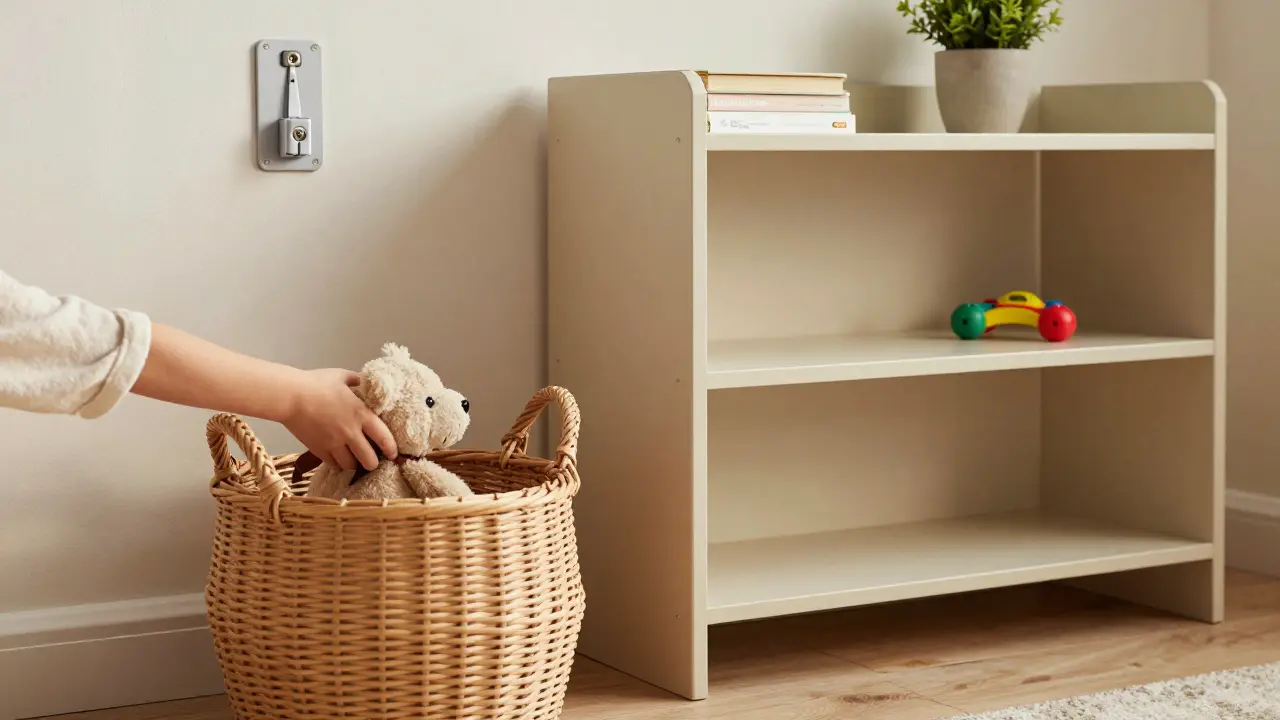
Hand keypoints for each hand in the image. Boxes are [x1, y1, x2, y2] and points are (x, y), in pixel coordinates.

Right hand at [281, 369, 397, 470]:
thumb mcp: (341, 376)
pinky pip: (333, 464)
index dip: (391, 449)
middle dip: (373, 462)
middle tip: (373, 460)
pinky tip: (338, 457)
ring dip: (355, 464)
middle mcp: (350, 432)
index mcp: (361, 414)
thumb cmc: (316, 383)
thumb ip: (357, 380)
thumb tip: (366, 381)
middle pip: (369, 459)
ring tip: (354, 459)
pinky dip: (338, 463)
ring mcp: (334, 443)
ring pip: (351, 465)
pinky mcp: (318, 450)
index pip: (384, 437)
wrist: (289, 396)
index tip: (394, 453)